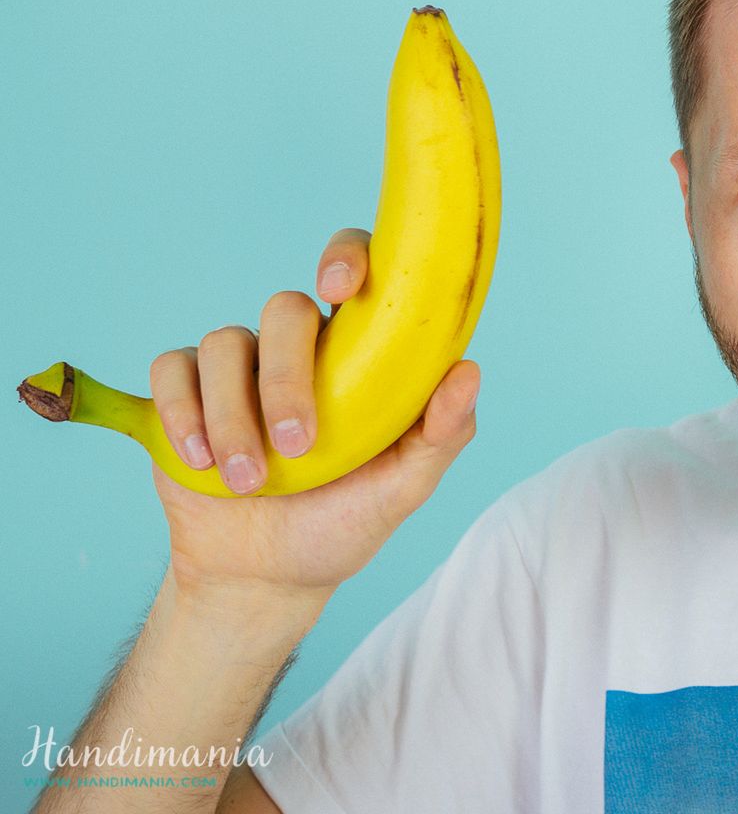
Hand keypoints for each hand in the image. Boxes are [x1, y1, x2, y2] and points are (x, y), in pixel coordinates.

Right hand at [147, 227, 480, 604]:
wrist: (269, 578)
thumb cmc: (345, 520)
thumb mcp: (404, 487)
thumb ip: (442, 433)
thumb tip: (468, 370)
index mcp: (356, 351)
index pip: (355, 270)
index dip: (345, 256)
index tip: (339, 287)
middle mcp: (297, 347)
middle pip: (283, 308)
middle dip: (285, 376)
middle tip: (297, 445)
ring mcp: (238, 366)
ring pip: (224, 343)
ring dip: (232, 413)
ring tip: (249, 481)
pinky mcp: (186, 395)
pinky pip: (172, 370)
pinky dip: (181, 411)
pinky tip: (200, 459)